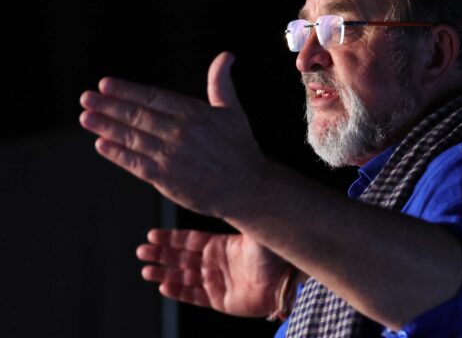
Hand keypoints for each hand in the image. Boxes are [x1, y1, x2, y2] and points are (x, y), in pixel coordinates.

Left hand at [79, 52, 265, 215]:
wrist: (248, 188)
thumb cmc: (240, 148)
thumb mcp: (233, 110)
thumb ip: (221, 82)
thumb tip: (226, 56)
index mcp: (194, 113)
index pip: (153, 98)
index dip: (127, 91)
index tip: (106, 85)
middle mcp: (180, 133)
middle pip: (137, 116)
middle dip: (108, 106)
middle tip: (86, 97)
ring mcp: (172, 157)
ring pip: (133, 138)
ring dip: (106, 127)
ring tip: (87, 117)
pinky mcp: (167, 179)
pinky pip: (136, 164)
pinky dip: (118, 154)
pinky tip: (101, 144)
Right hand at [136, 229, 290, 316]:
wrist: (287, 279)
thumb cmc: (273, 253)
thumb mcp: (252, 229)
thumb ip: (235, 215)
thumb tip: (221, 194)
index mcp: (222, 245)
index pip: (190, 241)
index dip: (171, 239)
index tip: (152, 235)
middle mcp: (217, 263)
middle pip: (182, 258)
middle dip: (161, 255)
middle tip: (141, 252)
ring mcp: (218, 282)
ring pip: (184, 277)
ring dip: (165, 273)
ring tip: (146, 270)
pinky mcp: (221, 301)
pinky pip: (195, 296)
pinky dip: (179, 292)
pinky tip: (165, 286)